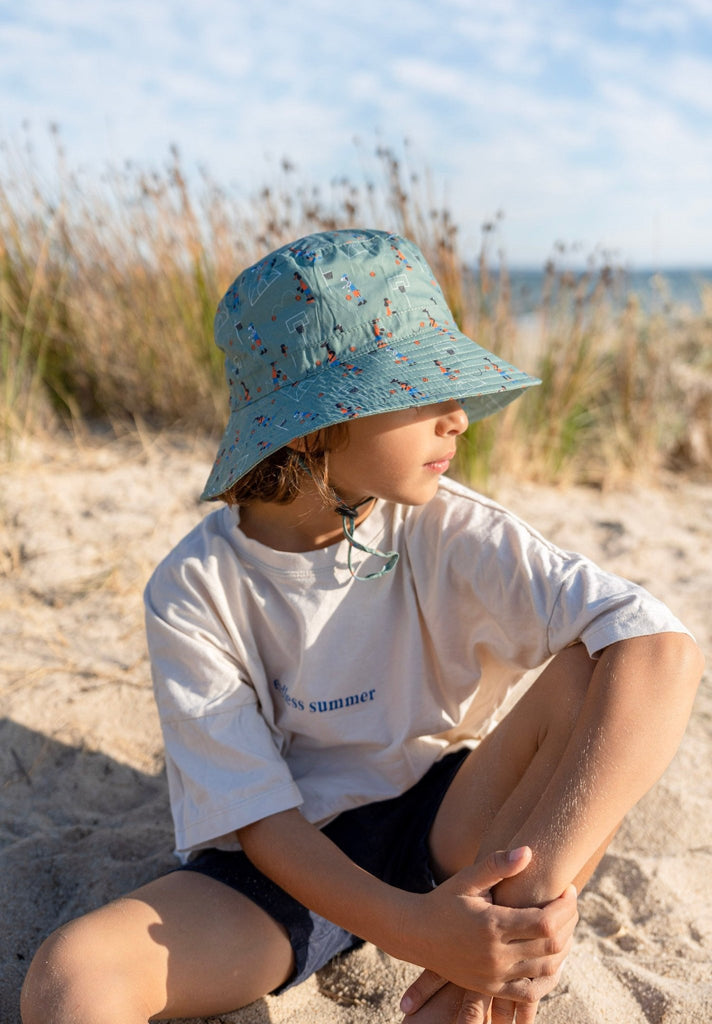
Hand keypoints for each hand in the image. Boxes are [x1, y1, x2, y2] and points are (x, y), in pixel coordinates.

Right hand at [400, 847, 575, 1016]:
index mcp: (492, 925)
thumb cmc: (444, 901)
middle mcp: (496, 955)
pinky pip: (530, 992)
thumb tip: (528, 851)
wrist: (416, 934)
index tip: (569, 889)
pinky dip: (547, 977)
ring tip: (563, 925)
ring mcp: (495, 976)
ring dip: (563, 948)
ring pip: (546, 969)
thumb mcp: (467, 879)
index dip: (565, 907)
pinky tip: (553, 959)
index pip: (545, 922)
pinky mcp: (491, 989)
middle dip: (569, 923)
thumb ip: (497, 865)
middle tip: (570, 904)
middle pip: (552, 946)